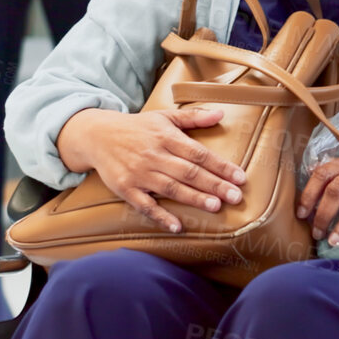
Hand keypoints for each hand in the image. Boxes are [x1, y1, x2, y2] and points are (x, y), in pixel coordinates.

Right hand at [61, 108, 245, 232]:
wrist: (97, 135)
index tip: (240, 177)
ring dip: (194, 198)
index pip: (199, 153)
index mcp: (166, 137)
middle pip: (189, 172)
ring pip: (171, 188)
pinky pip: (145, 205)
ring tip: (216, 206)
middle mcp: (154, 155)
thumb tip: (220, 113)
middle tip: (236, 196)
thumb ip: (193, 117)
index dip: (221, 166)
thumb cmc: (137, 128)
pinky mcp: (126, 189)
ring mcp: (139, 174)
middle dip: (214, 184)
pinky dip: (160, 216)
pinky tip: (177, 226)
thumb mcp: (164, 117)